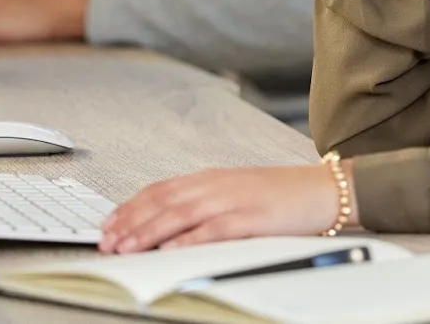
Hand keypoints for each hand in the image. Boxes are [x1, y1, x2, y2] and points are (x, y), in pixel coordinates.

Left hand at [98, 165, 352, 253]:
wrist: (323, 189)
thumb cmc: (281, 194)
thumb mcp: (236, 192)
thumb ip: (205, 202)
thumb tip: (169, 224)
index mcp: (211, 178)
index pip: (161, 189)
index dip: (131, 206)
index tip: (109, 223)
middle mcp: (217, 185)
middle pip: (163, 201)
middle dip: (131, 222)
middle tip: (106, 240)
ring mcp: (233, 200)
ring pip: (180, 214)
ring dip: (149, 231)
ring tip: (126, 247)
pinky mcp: (252, 218)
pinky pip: (214, 230)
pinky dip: (189, 240)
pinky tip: (171, 250)